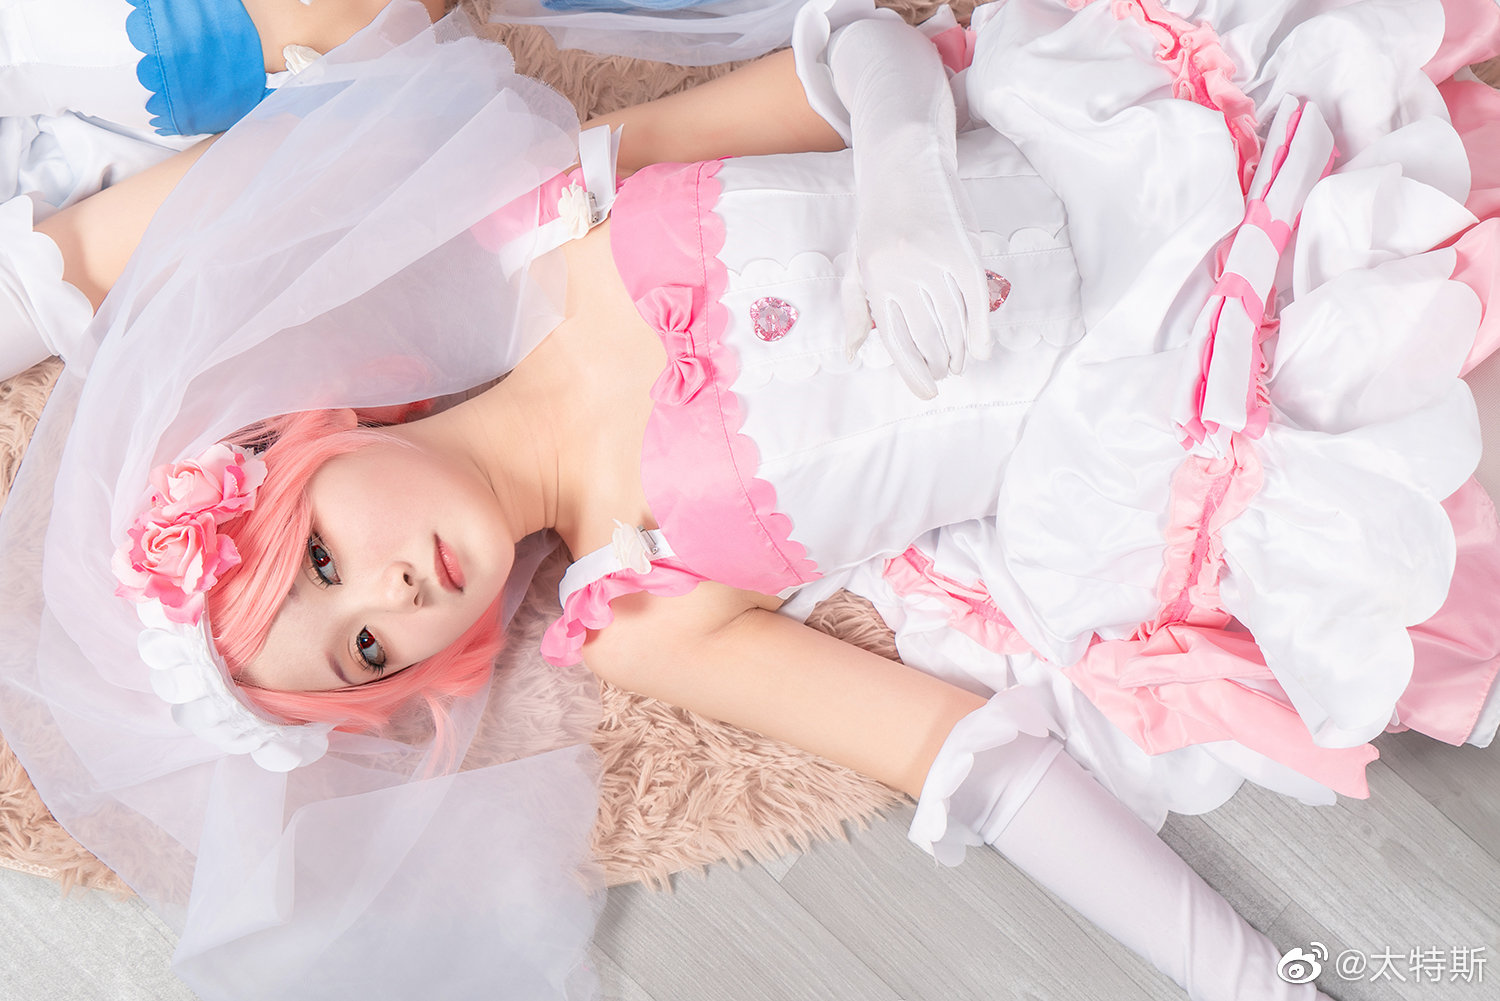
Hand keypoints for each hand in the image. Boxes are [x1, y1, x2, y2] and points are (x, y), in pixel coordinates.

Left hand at [850, 139, 988, 398]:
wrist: (904, 162)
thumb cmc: (878, 220)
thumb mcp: (857, 263)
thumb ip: (856, 311)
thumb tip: (853, 355)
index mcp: (875, 279)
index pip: (897, 341)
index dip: (913, 372)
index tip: (927, 391)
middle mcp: (904, 272)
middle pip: (929, 337)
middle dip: (940, 364)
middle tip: (946, 374)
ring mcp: (936, 260)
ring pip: (955, 322)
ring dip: (960, 351)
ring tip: (960, 363)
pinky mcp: (965, 248)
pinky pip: (976, 301)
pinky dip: (981, 329)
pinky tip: (980, 348)